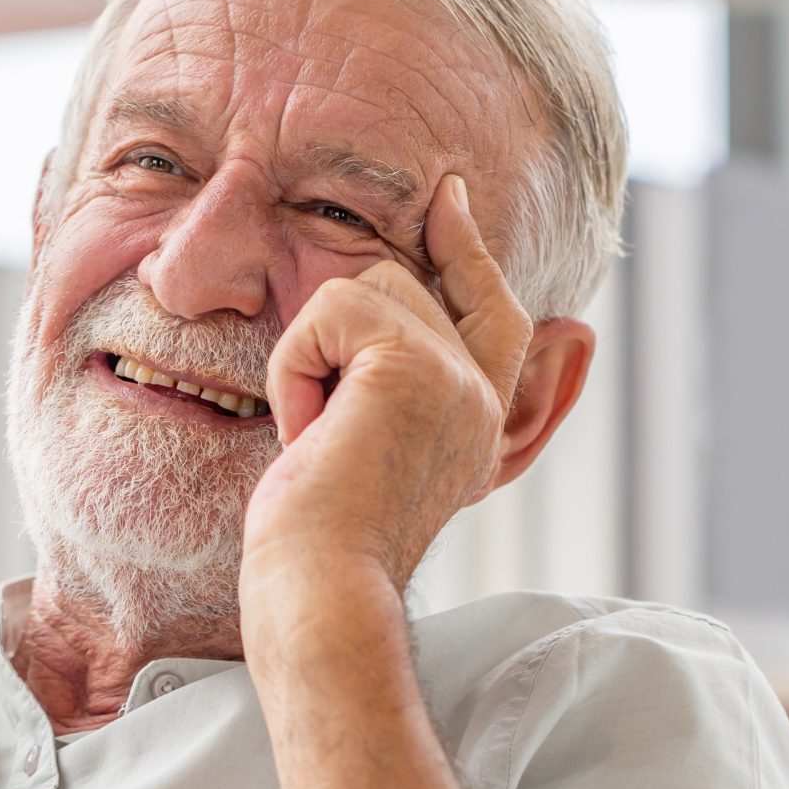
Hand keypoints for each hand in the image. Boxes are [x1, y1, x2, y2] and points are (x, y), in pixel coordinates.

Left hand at [239, 174, 533, 631]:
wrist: (322, 590)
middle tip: (321, 423)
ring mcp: (457, 377)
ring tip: (317, 433)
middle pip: (405, 283)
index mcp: (480, 421)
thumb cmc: (320, 545)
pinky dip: (295, 368)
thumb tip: (367, 314)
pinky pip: (327, 312)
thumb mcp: (367, 456)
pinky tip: (307, 431)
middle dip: (337, 330)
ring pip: (361, 287)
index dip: (468, 250)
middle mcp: (483, 396)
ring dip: (310, 356)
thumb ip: (388, 393)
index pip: (494, 311)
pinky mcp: (414, 363)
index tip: (446, 198)